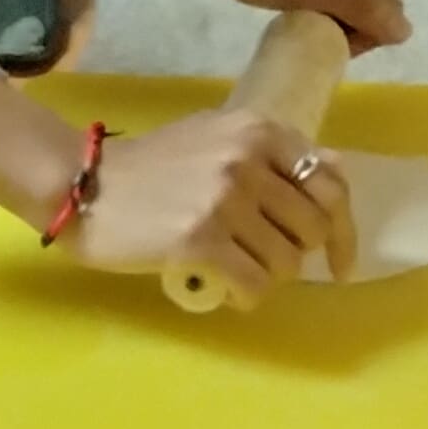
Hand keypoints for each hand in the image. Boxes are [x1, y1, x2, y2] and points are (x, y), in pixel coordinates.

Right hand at [69, 100, 347, 301]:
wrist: (83, 186)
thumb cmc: (149, 166)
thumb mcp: (216, 139)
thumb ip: (271, 154)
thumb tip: (336, 170)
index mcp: (257, 131)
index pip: (330, 184)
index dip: (343, 230)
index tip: (338, 261)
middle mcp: (247, 160)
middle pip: (313, 228)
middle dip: (295, 254)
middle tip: (263, 261)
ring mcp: (225, 200)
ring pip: (286, 262)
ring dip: (266, 277)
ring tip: (235, 271)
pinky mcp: (201, 240)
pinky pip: (254, 285)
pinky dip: (246, 296)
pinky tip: (225, 290)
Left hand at [187, 0, 407, 53]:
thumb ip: (360, 9)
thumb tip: (404, 30)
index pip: (388, 12)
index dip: (357, 31)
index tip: (319, 30)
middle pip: (378, 6)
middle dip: (349, 24)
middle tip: (308, 22)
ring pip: (363, 3)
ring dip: (338, 17)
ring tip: (303, 13)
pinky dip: (330, 5)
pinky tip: (306, 5)